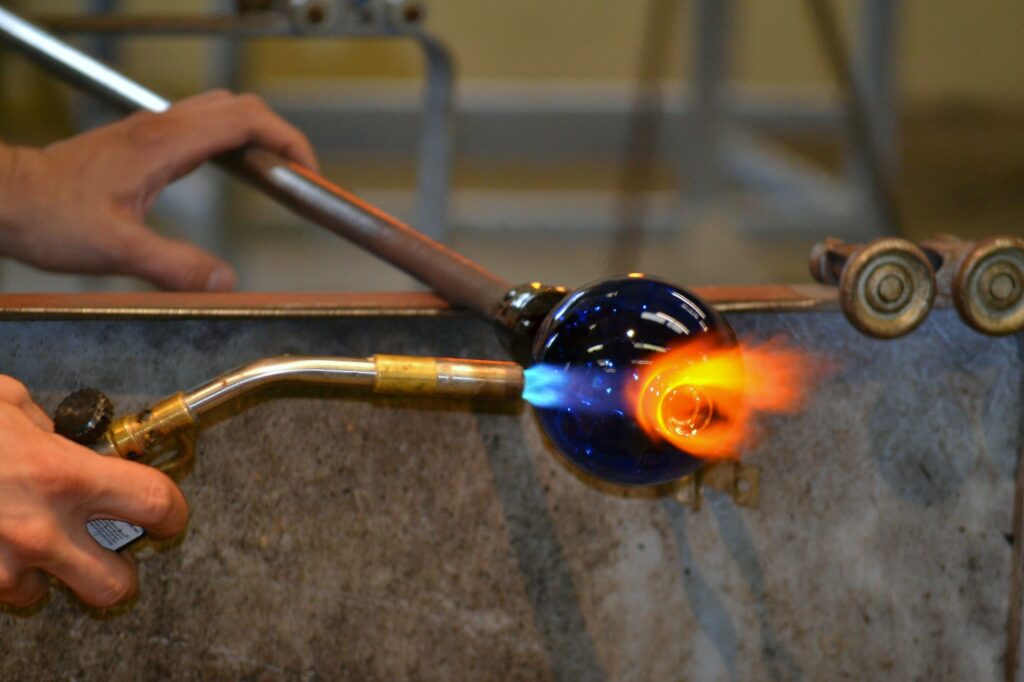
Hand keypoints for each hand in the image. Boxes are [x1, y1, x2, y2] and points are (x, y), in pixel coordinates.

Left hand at [0, 90, 317, 290]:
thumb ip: (174, 266)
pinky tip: (232, 171)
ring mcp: (151, 129)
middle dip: (280, 135)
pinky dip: (231, 139)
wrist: (6, 197)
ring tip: (274, 173)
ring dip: (256, 134)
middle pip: (240, 107)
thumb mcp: (116, 250)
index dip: (287, 140)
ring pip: (221, 110)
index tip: (308, 171)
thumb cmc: (50, 216)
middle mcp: (161, 127)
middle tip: (298, 175)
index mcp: (164, 145)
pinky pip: (201, 125)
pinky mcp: (142, 139)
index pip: (245, 121)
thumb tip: (225, 282)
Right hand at [0, 376, 187, 608]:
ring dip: (45, 572)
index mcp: (63, 475)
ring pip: (45, 596)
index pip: (154, 503)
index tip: (168, 515)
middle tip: (108, 548)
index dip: (172, 512)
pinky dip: (0, 572)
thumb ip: (48, 428)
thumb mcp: (8, 404)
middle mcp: (38, 528)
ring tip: (27, 536)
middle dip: (117, 572)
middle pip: (115, 586)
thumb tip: (65, 440)